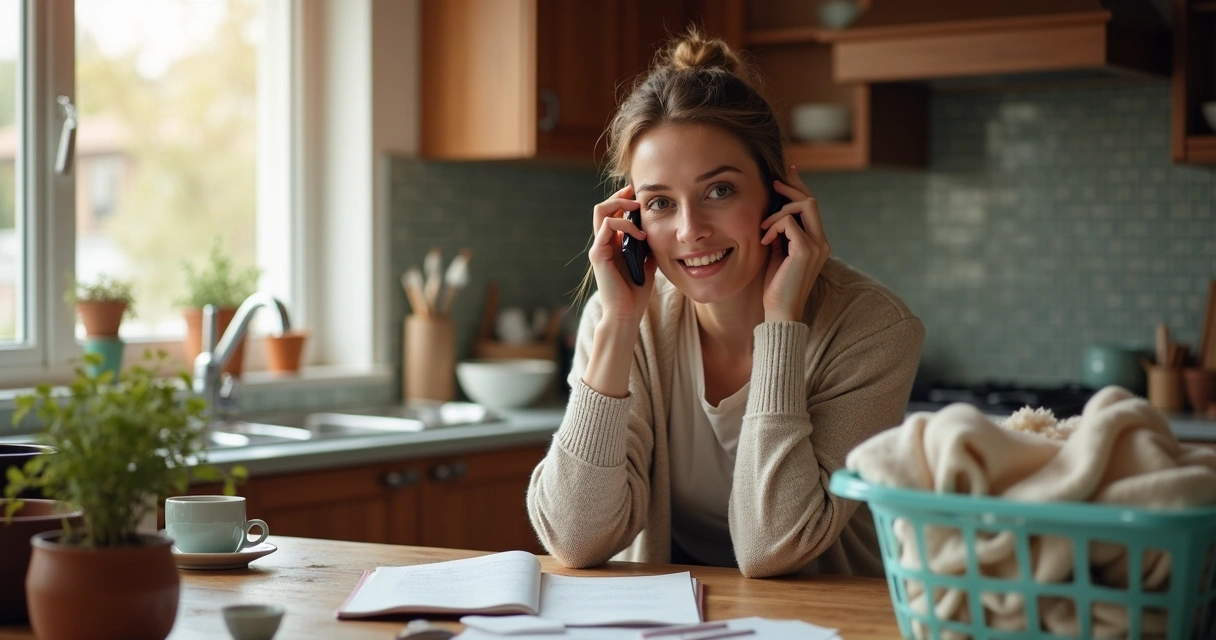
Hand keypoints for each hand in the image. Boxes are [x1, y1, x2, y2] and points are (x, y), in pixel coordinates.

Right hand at [589, 184, 657, 322]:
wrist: (626, 312)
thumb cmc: (635, 293)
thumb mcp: (647, 264)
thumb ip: (648, 248)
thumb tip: (659, 235)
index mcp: (612, 245)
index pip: (611, 214)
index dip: (623, 201)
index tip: (639, 196)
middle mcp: (602, 244)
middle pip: (602, 207)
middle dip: (619, 196)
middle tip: (636, 194)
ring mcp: (598, 248)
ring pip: (601, 211)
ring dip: (620, 205)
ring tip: (637, 210)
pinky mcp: (598, 254)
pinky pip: (608, 227)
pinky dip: (625, 225)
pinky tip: (640, 235)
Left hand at [759, 165, 830, 321]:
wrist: (780, 311)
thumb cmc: (776, 285)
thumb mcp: (778, 251)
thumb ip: (781, 232)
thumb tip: (773, 210)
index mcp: (816, 241)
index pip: (811, 207)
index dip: (799, 187)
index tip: (787, 172)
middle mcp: (821, 241)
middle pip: (810, 200)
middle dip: (790, 188)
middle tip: (772, 183)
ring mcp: (817, 245)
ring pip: (804, 205)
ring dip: (778, 210)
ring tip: (762, 227)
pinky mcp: (806, 250)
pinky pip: (790, 222)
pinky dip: (774, 226)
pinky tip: (764, 239)